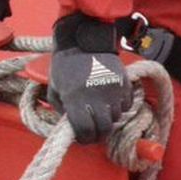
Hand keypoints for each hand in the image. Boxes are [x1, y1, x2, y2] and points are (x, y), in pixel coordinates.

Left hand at [49, 13, 132, 144]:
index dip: (84, 138)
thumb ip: (61, 109)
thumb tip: (72, 128)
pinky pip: (126, 105)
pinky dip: (119, 105)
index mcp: (75, 98)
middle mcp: (96, 96)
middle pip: (104, 128)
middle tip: (94, 129)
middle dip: (98, 132)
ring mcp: (113, 90)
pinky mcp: (124, 84)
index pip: (85, 130)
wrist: (81, 42)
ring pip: (116, 117)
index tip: (83, 137)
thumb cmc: (64, 66)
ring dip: (108, 117)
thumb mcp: (54, 87)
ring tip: (99, 108)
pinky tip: (109, 97)